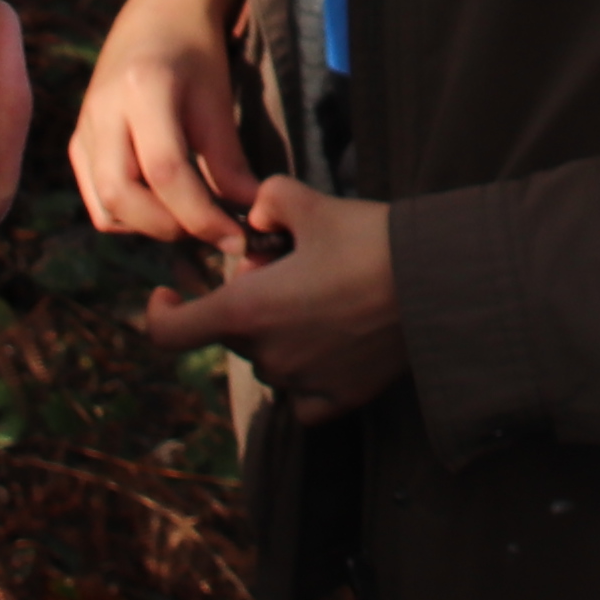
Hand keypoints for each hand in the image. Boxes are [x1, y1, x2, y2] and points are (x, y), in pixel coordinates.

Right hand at [69, 0, 260, 243]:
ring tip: (191, 213)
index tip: (238, 237)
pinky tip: (164, 202)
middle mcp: (102, 110)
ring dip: (150, 226)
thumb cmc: (196, 53)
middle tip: (213, 228)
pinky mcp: (78, 143)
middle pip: (122, 196)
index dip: (202, 215)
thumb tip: (252, 217)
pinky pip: (98, 201)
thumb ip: (230, 163)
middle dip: (171, 227)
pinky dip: (132, 217)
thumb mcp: (218, 101)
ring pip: (106, 208)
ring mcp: (84, 128)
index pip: (165, 171)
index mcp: (142, 88)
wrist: (157, 14)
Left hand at [134, 176, 405, 421]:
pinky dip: (306, 376)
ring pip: (270, 361)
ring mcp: (303, 383)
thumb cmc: (370, 240)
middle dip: (245, 301)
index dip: (160, 314)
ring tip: (321, 297)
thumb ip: (267, 199)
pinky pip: (304, 398)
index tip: (170, 294)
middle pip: (232, 334)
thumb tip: (256, 213)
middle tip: (286, 267)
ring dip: (278, 335)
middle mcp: (268, 356)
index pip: (170, 333)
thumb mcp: (308, 203)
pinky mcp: (341, 400)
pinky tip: (330, 345)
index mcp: (246, 311)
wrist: (439, 282)